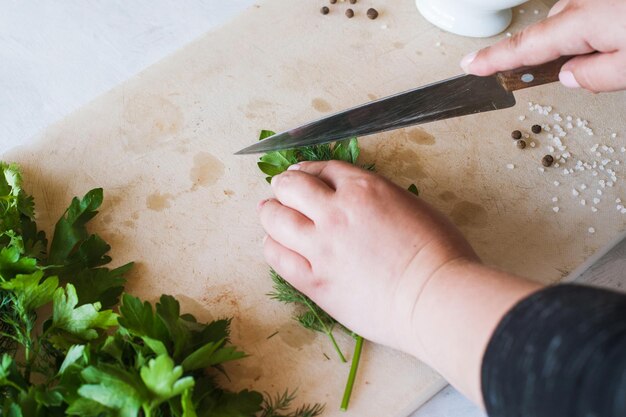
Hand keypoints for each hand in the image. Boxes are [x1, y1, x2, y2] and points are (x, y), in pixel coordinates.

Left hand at [257, 161, 477, 355]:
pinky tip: (275, 245)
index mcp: (363, 189)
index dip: (308, 170)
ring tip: (270, 214)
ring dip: (270, 212)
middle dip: (283, 186)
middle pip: (290, 187)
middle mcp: (335, 211)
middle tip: (281, 191)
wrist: (434, 297)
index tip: (301, 175)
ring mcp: (321, 247)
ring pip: (275, 219)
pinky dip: (272, 246)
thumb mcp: (412, 206)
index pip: (323, 170)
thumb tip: (361, 204)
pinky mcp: (314, 280)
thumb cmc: (439, 254)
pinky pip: (278, 258)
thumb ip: (379, 199)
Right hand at [460, 0, 625, 92]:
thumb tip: (569, 77)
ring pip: (575, 19)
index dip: (493, 59)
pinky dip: (601, 20)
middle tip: (605, 68)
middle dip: (564, 55)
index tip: (470, 65)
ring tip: (622, 44)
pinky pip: (590, 7)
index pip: (524, 47)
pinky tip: (620, 27)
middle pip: (553, 34)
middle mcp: (582, 0)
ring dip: (589, 35)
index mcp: (581, 21)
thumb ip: (597, 77)